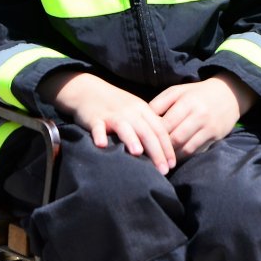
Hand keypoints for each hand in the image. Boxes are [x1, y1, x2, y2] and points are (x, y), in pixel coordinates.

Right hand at [49, 74, 175, 174]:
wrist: (88, 90)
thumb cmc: (116, 105)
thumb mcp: (136, 112)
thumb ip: (148, 127)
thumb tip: (163, 152)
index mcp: (143, 110)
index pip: (159, 129)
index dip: (167, 148)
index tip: (172, 165)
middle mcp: (130, 111)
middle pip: (146, 131)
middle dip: (156, 152)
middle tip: (163, 170)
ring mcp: (112, 114)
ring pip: (124, 127)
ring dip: (131, 139)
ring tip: (138, 153)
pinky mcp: (94, 117)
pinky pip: (97, 126)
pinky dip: (99, 134)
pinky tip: (101, 144)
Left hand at [150, 76, 254, 157]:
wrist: (228, 94)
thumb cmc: (196, 93)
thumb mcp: (176, 91)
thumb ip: (159, 104)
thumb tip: (143, 121)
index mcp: (186, 101)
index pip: (165, 123)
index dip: (152, 134)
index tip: (142, 140)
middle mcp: (199, 114)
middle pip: (175, 138)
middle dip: (161, 148)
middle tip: (149, 154)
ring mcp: (208, 127)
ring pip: (185, 148)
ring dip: (171, 156)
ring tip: (159, 159)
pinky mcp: (215, 136)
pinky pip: (196, 151)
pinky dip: (183, 156)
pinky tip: (173, 158)